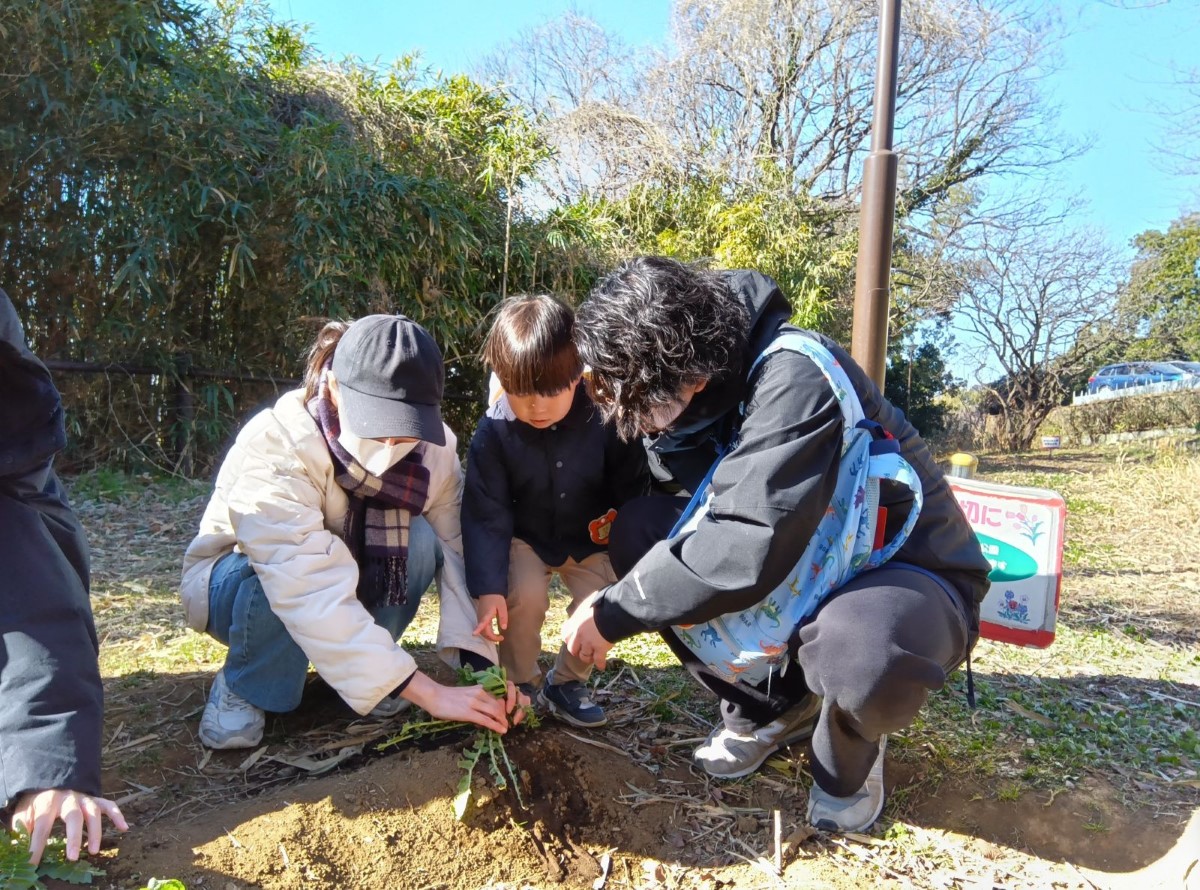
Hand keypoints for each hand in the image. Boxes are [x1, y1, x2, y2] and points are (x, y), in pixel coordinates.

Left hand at [11, 789, 128, 865]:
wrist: (50, 777)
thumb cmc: (36, 800)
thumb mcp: (23, 811)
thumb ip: (21, 828)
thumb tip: (17, 846)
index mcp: (47, 801)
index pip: (42, 825)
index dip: (37, 845)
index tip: (33, 863)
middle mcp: (68, 797)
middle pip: (73, 817)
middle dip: (74, 838)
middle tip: (73, 858)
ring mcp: (84, 797)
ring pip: (94, 812)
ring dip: (95, 832)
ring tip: (94, 851)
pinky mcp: (94, 798)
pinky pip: (109, 805)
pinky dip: (117, 815)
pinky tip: (123, 828)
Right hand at [402, 672, 529, 733]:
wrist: (434, 696)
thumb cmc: (447, 696)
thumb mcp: (466, 694)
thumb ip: (476, 699)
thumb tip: (484, 711)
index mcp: (479, 688)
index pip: (498, 697)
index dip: (504, 707)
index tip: (506, 714)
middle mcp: (479, 693)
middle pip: (499, 705)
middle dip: (505, 715)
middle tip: (507, 723)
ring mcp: (474, 703)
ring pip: (495, 712)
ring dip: (502, 721)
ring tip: (505, 728)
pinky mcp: (469, 713)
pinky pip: (486, 720)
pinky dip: (496, 726)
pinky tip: (501, 730)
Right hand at [472, 594, 507, 642]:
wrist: (488, 591)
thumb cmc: (496, 598)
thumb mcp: (502, 607)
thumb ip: (503, 617)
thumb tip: (504, 628)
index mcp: (487, 614)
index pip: (481, 622)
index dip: (478, 629)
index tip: (474, 634)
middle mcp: (481, 617)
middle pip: (483, 631)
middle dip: (491, 638)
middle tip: (501, 638)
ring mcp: (479, 617)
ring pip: (482, 630)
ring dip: (489, 636)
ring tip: (498, 637)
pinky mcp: (480, 618)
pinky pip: (482, 628)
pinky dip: (487, 633)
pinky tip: (493, 633)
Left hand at [562, 592, 613, 669]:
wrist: (611, 611)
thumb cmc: (600, 603)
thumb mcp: (588, 602)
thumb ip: (585, 609)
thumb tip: (588, 606)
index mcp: (574, 623)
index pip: (565, 634)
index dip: (569, 638)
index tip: (572, 640)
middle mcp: (579, 635)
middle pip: (573, 649)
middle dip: (577, 651)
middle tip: (581, 651)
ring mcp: (589, 643)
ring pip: (584, 656)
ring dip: (587, 658)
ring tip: (591, 659)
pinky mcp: (600, 649)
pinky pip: (598, 660)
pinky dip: (600, 664)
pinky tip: (602, 666)